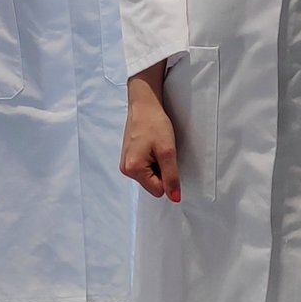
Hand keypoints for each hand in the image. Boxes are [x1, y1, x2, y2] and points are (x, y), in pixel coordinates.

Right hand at [120, 66, 181, 203]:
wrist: (144, 104)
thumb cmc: (154, 123)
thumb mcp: (168, 151)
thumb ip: (171, 177)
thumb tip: (174, 198)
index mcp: (133, 169)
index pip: (157, 190)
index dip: (167, 177)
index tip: (166, 158)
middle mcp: (126, 169)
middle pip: (152, 184)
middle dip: (161, 170)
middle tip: (161, 151)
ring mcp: (125, 162)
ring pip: (149, 175)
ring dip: (157, 164)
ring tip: (156, 146)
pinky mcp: (128, 156)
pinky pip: (144, 167)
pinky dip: (151, 158)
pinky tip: (151, 145)